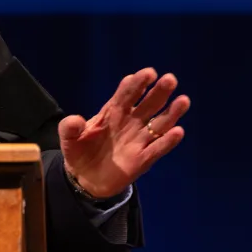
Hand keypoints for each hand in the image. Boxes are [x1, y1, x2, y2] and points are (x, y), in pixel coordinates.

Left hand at [58, 68, 188, 198]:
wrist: (84, 177)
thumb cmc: (79, 150)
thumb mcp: (68, 138)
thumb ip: (69, 127)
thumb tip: (76, 120)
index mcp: (113, 112)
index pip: (127, 94)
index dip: (137, 83)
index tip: (148, 74)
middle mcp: (130, 122)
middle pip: (148, 104)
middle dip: (159, 92)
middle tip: (170, 80)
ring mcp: (138, 140)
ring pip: (159, 124)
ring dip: (172, 113)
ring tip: (183, 100)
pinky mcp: (142, 159)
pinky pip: (157, 148)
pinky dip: (167, 141)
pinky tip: (177, 131)